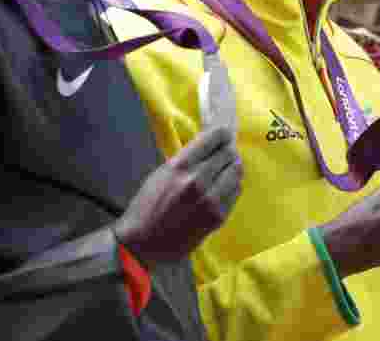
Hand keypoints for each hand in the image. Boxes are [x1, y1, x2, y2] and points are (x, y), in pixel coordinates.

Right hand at [114, 126, 242, 268]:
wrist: (142, 245)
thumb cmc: (147, 206)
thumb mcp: (162, 173)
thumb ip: (187, 159)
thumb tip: (212, 145)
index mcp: (179, 166)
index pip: (215, 138)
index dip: (222, 135)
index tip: (223, 137)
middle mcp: (197, 180)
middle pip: (229, 154)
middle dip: (228, 152)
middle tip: (224, 155)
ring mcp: (210, 200)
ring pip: (237, 172)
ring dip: (232, 169)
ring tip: (224, 172)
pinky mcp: (218, 217)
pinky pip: (236, 192)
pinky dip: (232, 186)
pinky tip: (221, 189)